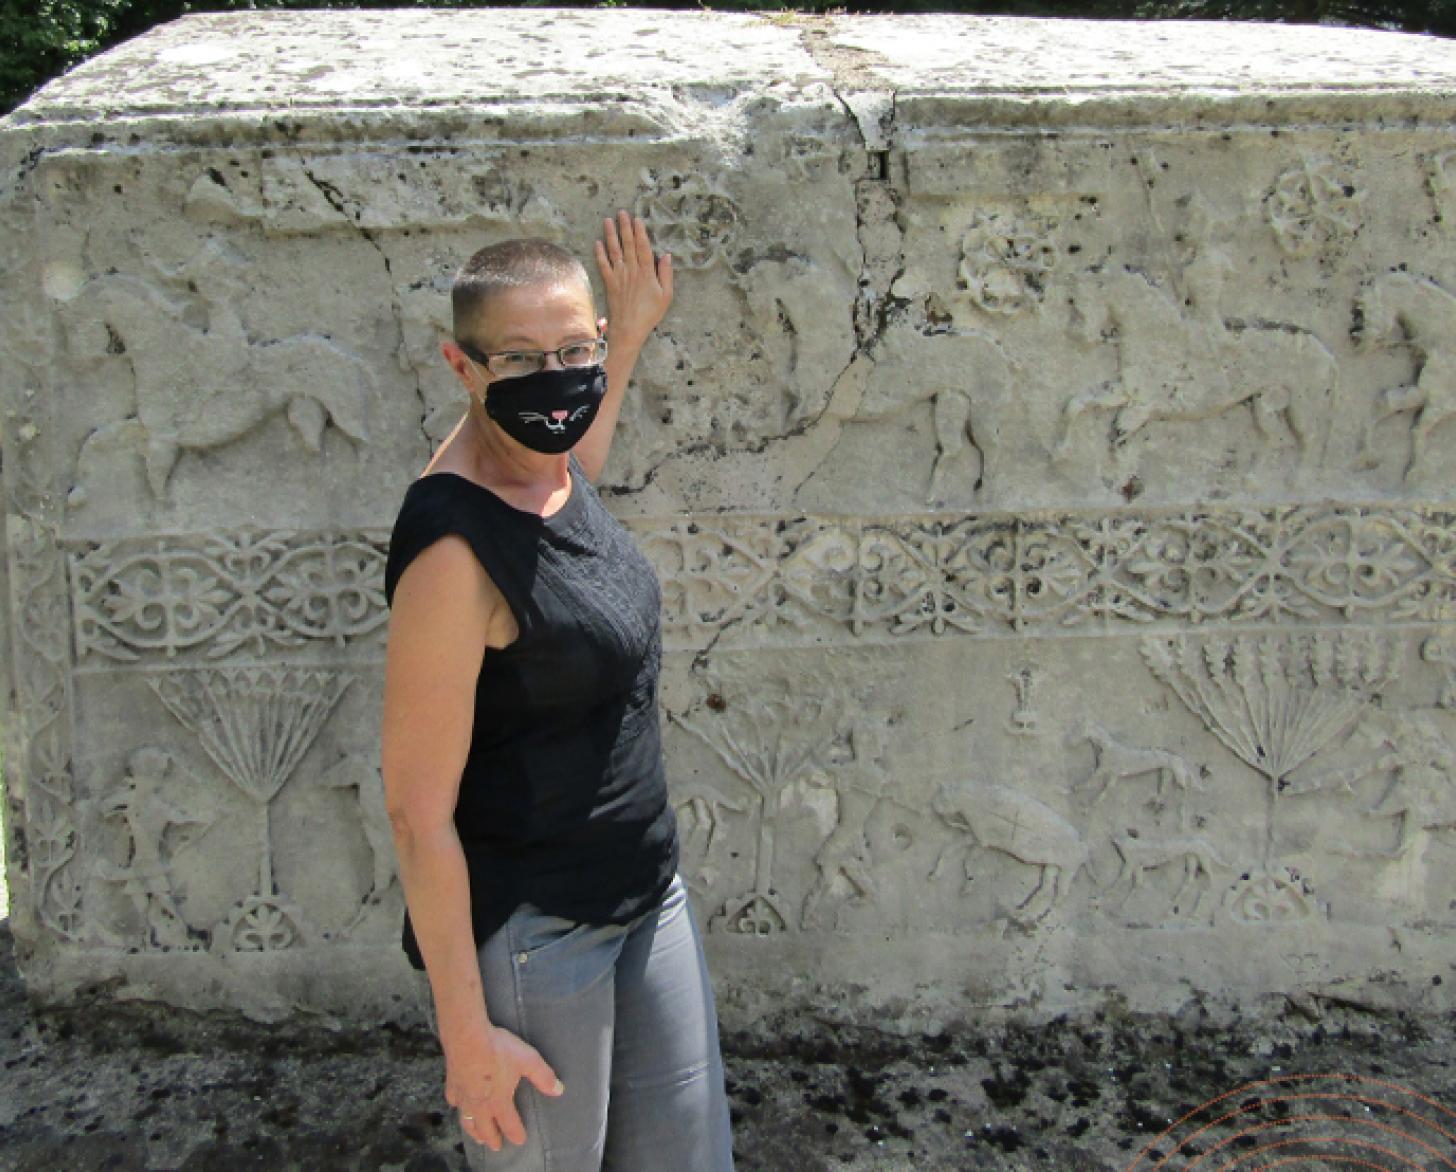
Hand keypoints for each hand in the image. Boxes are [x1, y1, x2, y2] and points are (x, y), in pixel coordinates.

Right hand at [443, 1023, 563, 1151]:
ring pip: (467, 1121)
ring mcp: (463, 1097)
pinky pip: (454, 1101)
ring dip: (474, 1131)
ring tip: (477, 1137)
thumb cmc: (499, 1050)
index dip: (516, 1134)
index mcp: (498, 1103)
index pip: (509, 1125)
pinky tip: (458, 1105)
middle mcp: (479, 1105)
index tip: (521, 1140)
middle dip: (493, 1139)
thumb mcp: (528, 1061)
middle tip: (497, 1147)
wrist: (467, 1037)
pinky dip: (458, 1107)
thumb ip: (544, 1077)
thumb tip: (559, 1090)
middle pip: (485, 1129)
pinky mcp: (452, 1084)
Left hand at [595, 209, 672, 349]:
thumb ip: (666, 274)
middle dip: (624, 227)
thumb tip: (667, 255)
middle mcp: (632, 270)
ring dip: (610, 235)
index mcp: (647, 272)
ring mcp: (619, 276)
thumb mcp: (666, 295)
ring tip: (607, 220)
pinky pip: (603, 265)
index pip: (643, 247)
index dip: (640, 232)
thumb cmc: (650, 313)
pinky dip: (599, 253)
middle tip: (621, 212)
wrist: (629, 328)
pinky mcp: (609, 283)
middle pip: (627, 244)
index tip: (637, 219)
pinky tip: (597, 243)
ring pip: (614, 251)